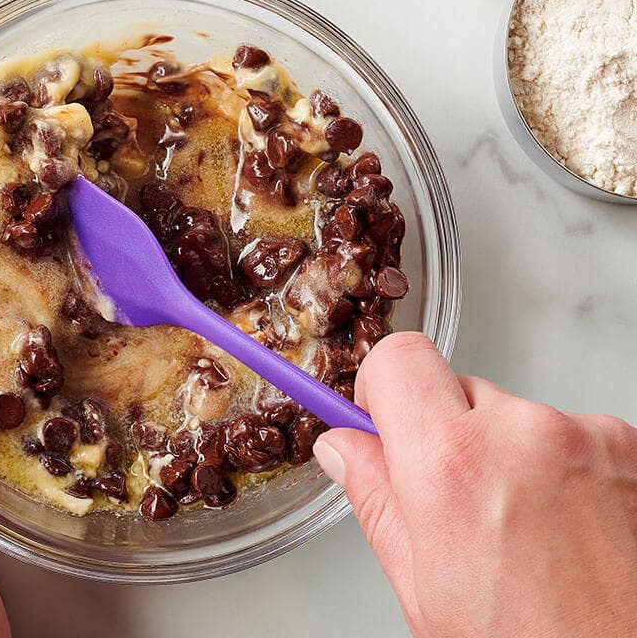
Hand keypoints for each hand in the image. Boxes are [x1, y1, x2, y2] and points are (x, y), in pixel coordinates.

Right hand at [315, 332, 636, 636]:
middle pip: (458, 390)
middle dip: (448, 436)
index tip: (380, 421)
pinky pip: (571, 436)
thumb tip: (344, 449)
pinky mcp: (630, 448)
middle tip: (458, 506)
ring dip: (510, 456)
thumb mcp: (425, 591)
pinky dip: (562, 471)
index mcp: (454, 466)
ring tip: (524, 532)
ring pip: (517, 417)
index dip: (378, 390)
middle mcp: (525, 433)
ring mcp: (587, 437)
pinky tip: (566, 531)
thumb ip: (377, 502)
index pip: (398, 360)